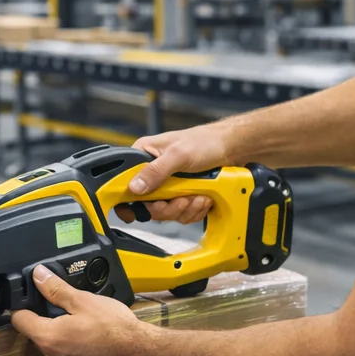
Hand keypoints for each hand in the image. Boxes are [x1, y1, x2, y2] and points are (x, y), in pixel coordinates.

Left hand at [8, 265, 157, 355]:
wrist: (140, 354)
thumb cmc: (114, 328)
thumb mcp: (83, 301)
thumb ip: (55, 289)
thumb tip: (38, 275)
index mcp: (48, 337)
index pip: (20, 320)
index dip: (22, 306)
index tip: (29, 297)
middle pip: (36, 333)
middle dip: (45, 318)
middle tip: (64, 306)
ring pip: (53, 344)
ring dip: (61, 332)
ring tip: (81, 320)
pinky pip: (67, 355)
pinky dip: (73, 345)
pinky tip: (90, 336)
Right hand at [115, 124, 232, 224]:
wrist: (230, 148)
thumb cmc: (204, 142)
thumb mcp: (178, 155)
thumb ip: (155, 171)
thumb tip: (134, 187)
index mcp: (144, 157)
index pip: (125, 182)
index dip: (128, 200)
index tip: (134, 213)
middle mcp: (152, 172)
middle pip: (147, 204)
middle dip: (168, 207)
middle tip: (181, 199)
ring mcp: (167, 186)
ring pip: (166, 212)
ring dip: (185, 208)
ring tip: (198, 195)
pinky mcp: (180, 194)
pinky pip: (181, 213)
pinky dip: (194, 209)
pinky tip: (202, 197)